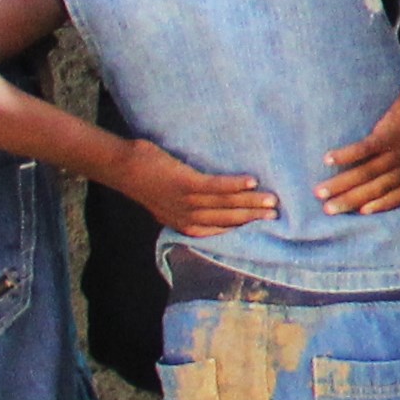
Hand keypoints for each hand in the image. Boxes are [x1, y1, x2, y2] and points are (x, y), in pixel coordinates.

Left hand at [125, 140, 279, 237]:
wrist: (123, 168)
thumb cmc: (147, 180)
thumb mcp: (167, 202)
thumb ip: (189, 206)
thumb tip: (215, 200)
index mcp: (184, 224)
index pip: (218, 231)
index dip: (242, 229)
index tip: (264, 226)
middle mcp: (187, 217)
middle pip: (226, 219)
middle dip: (252, 217)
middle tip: (276, 215)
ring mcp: (185, 201)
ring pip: (224, 205)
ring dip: (250, 202)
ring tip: (271, 200)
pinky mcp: (184, 183)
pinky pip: (214, 186)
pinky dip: (234, 185)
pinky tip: (251, 181)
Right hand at [322, 83, 399, 213]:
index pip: (399, 197)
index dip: (380, 206)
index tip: (361, 212)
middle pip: (375, 189)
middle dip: (349, 201)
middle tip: (327, 210)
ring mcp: (398, 153)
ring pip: (366, 173)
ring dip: (340, 184)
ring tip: (320, 191)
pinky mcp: (389, 136)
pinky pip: (363, 150)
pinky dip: (345, 156)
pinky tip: (328, 159)